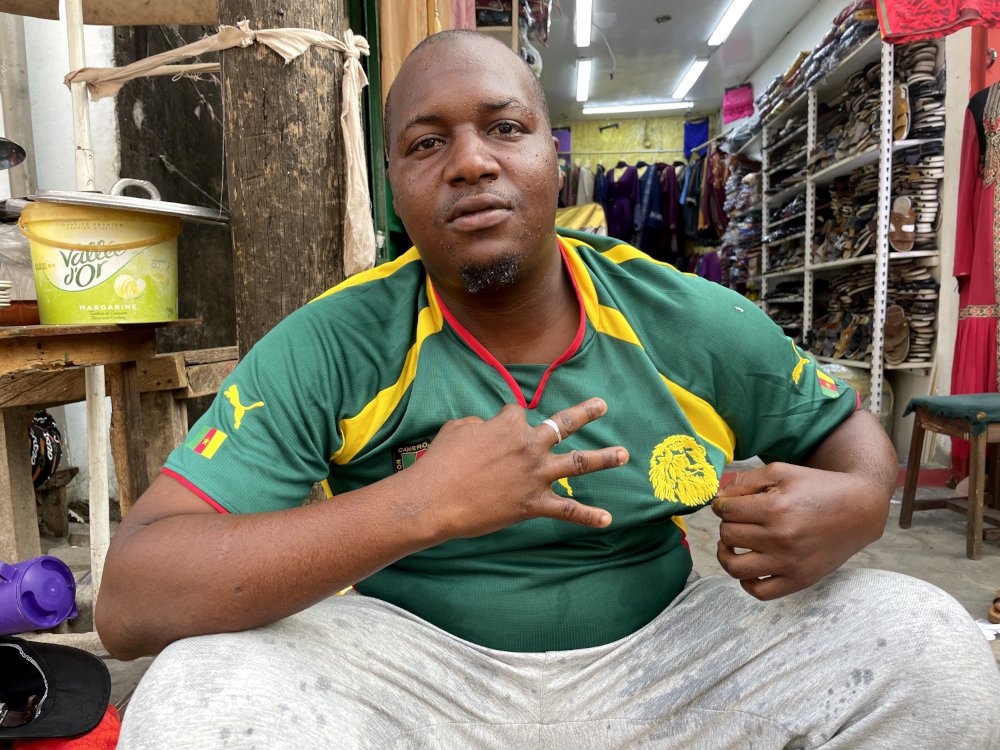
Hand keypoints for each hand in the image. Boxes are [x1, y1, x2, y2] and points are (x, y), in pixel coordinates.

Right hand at [407, 399, 627, 540]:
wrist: (435, 500)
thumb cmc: (441, 463)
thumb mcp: (457, 429)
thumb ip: (478, 424)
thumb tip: (487, 428)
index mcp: (509, 424)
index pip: (518, 414)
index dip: (509, 422)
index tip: (498, 431)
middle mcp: (529, 445)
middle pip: (563, 423)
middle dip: (585, 413)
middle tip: (602, 406)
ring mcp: (535, 474)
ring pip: (577, 463)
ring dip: (603, 458)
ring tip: (623, 454)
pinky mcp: (534, 503)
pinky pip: (568, 510)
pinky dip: (589, 516)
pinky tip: (608, 519)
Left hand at [711, 462, 885, 599]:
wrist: (860, 509)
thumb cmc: (818, 487)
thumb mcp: (781, 472)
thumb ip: (744, 481)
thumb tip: (717, 498)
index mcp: (775, 508)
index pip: (726, 511)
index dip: (721, 505)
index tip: (727, 505)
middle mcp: (781, 538)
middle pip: (728, 536)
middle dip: (726, 525)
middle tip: (738, 520)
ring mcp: (790, 564)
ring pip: (734, 567)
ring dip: (725, 554)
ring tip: (731, 544)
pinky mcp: (800, 580)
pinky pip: (760, 592)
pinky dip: (746, 582)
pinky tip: (749, 566)